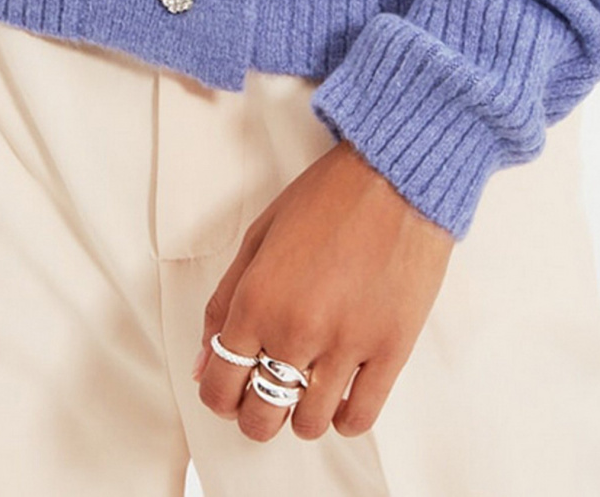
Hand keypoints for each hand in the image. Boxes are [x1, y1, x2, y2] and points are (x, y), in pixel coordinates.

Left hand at [191, 137, 455, 442]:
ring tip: (310, 383)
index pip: (219, 387)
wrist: (395, 175)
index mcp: (257, 300)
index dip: (220, 396)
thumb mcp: (259, 236)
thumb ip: (224, 301)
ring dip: (302, 412)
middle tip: (268, 391)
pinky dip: (344, 417)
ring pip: (308, 425)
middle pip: (260, 418)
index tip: (232, 387)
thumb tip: (203, 363)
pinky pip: (359, 418)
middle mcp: (296, 330)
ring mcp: (346, 344)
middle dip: (256, 413)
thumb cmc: (326, 197)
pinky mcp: (390, 350)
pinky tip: (342, 391)